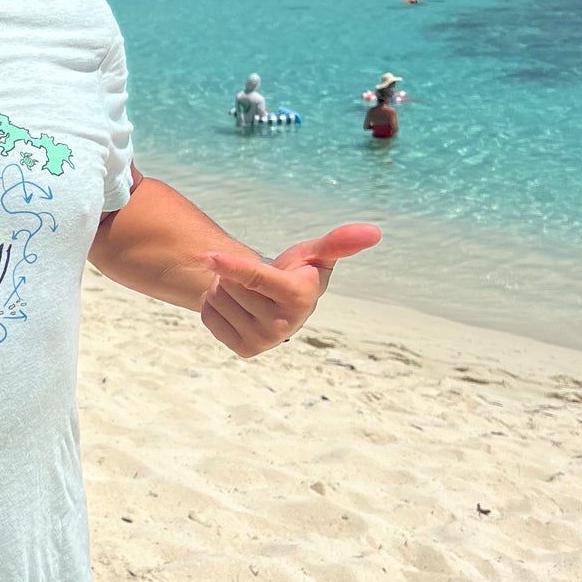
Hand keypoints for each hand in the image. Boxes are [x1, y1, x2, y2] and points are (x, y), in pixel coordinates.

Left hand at [200, 223, 380, 359]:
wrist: (279, 304)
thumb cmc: (299, 271)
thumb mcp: (315, 254)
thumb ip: (338, 242)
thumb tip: (375, 231)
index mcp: (301, 299)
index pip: (257, 278)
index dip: (233, 266)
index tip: (206, 256)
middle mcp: (284, 326)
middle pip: (230, 285)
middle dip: (234, 273)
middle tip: (257, 278)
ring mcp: (263, 342)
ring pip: (218, 299)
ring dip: (225, 288)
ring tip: (249, 292)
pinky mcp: (244, 350)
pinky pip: (210, 317)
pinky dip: (217, 307)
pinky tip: (238, 309)